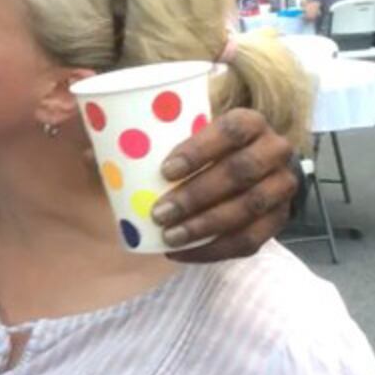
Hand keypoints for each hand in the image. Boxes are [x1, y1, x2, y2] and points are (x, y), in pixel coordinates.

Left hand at [150, 108, 296, 262]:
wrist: (253, 170)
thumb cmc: (204, 150)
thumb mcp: (184, 135)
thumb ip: (145, 138)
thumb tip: (92, 154)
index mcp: (249, 122)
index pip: (230, 131)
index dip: (199, 151)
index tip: (164, 171)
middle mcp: (274, 150)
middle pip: (240, 172)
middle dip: (197, 196)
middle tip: (159, 213)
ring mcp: (282, 186)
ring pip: (248, 208)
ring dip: (205, 226)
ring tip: (169, 237)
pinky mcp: (280, 219)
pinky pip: (251, 240)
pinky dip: (214, 250)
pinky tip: (182, 253)